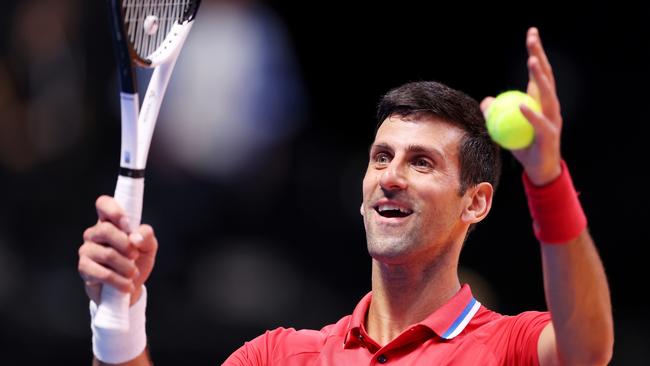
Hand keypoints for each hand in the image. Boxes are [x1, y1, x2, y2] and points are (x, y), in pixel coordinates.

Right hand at [78, 195, 157, 304]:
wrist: (129, 288)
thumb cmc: (137, 261)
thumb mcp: (148, 247)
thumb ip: (146, 236)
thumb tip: (135, 237)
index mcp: (110, 222)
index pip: (103, 204)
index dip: (113, 210)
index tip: (127, 224)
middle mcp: (95, 233)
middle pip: (104, 229)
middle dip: (125, 244)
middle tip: (135, 255)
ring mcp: (87, 250)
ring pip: (106, 254)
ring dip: (126, 267)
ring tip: (133, 274)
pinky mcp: (84, 268)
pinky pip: (101, 273)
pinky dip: (119, 280)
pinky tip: (126, 285)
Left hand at [481, 27, 562, 185]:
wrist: (540, 169)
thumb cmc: (524, 146)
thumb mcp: (506, 128)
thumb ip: (496, 114)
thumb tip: (486, 101)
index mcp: (541, 102)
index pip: (538, 73)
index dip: (536, 53)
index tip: (531, 33)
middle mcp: (550, 106)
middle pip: (546, 76)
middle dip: (540, 55)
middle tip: (532, 38)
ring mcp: (552, 119)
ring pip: (547, 94)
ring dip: (539, 77)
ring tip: (532, 61)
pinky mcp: (549, 134)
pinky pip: (539, 122)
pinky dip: (530, 113)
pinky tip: (521, 104)